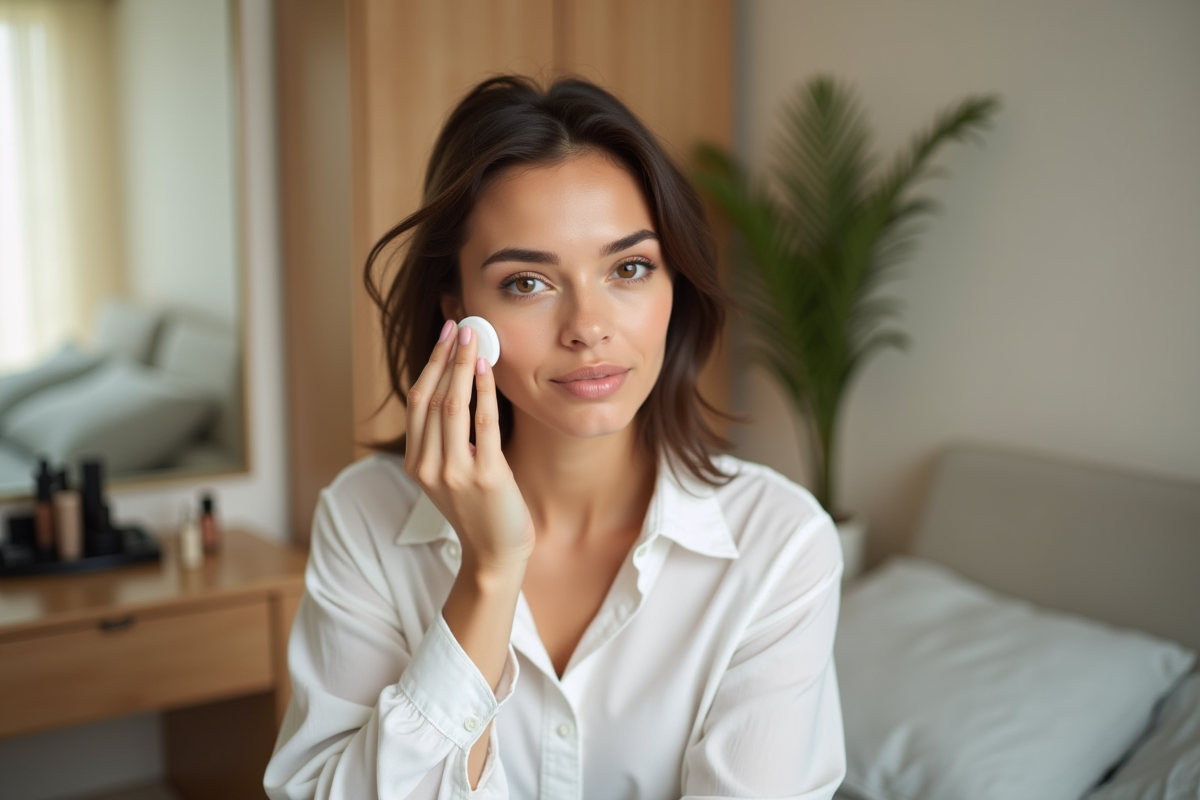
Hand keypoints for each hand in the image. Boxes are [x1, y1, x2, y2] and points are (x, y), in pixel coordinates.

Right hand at [405, 319, 534, 574]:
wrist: (495, 553)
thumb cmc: (480, 510)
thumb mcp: (451, 473)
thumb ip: (447, 439)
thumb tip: (459, 386)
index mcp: (415, 463)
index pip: (416, 402)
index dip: (429, 365)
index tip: (445, 337)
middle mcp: (427, 466)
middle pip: (430, 398)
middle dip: (444, 357)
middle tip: (459, 326)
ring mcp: (453, 472)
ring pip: (451, 406)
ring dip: (462, 366)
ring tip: (474, 338)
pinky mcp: (484, 476)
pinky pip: (482, 423)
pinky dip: (483, 391)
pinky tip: (487, 368)